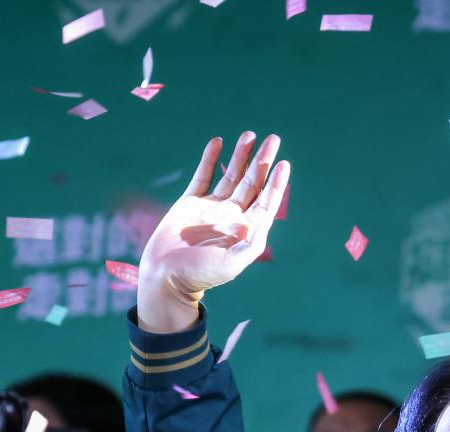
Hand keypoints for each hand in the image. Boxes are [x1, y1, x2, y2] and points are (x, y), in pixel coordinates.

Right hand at [138, 132, 290, 332]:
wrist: (166, 277)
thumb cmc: (200, 275)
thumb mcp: (230, 265)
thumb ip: (248, 246)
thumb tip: (261, 224)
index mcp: (246, 230)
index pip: (266, 201)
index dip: (276, 183)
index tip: (283, 164)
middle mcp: (232, 216)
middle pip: (252, 183)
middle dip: (262, 161)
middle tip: (273, 139)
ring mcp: (212, 208)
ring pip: (230, 176)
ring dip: (240, 156)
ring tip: (249, 135)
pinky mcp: (190, 202)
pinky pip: (203, 176)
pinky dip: (210, 159)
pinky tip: (218, 142)